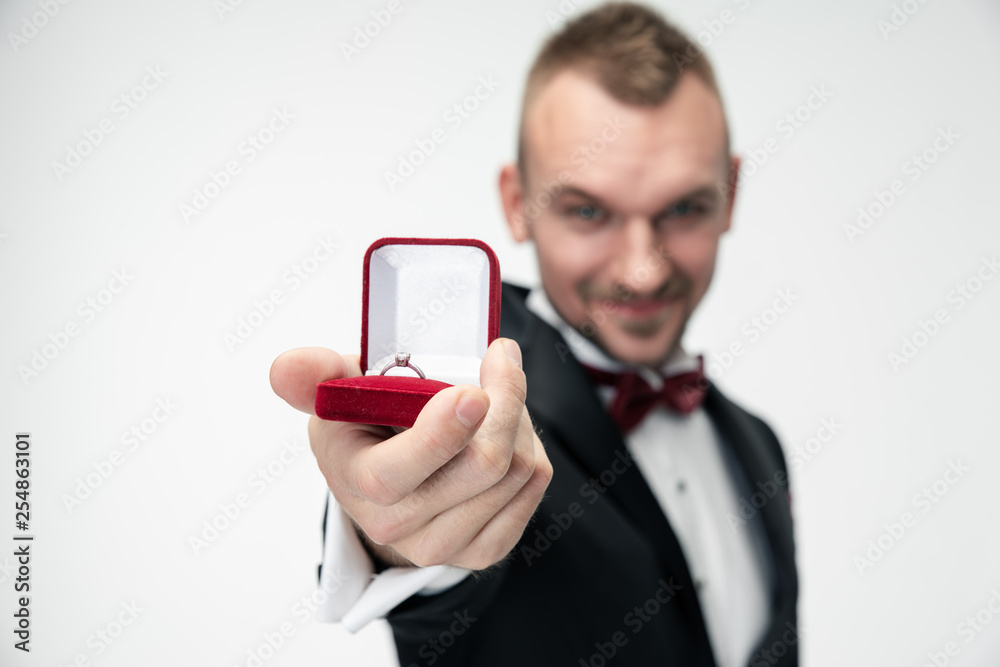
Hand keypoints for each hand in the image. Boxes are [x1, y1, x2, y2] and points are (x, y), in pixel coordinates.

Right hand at [269, 338, 552, 570]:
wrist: (386, 486)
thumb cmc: (364, 428)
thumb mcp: (336, 396)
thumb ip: (315, 376)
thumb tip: (287, 366)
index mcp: (358, 484)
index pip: (399, 472)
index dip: (442, 433)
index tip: (473, 389)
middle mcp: (401, 527)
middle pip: (483, 465)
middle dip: (505, 397)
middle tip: (500, 356)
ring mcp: (447, 546)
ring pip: (517, 469)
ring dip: (518, 416)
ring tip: (495, 393)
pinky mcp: (487, 549)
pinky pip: (534, 484)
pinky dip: (529, 443)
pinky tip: (504, 428)